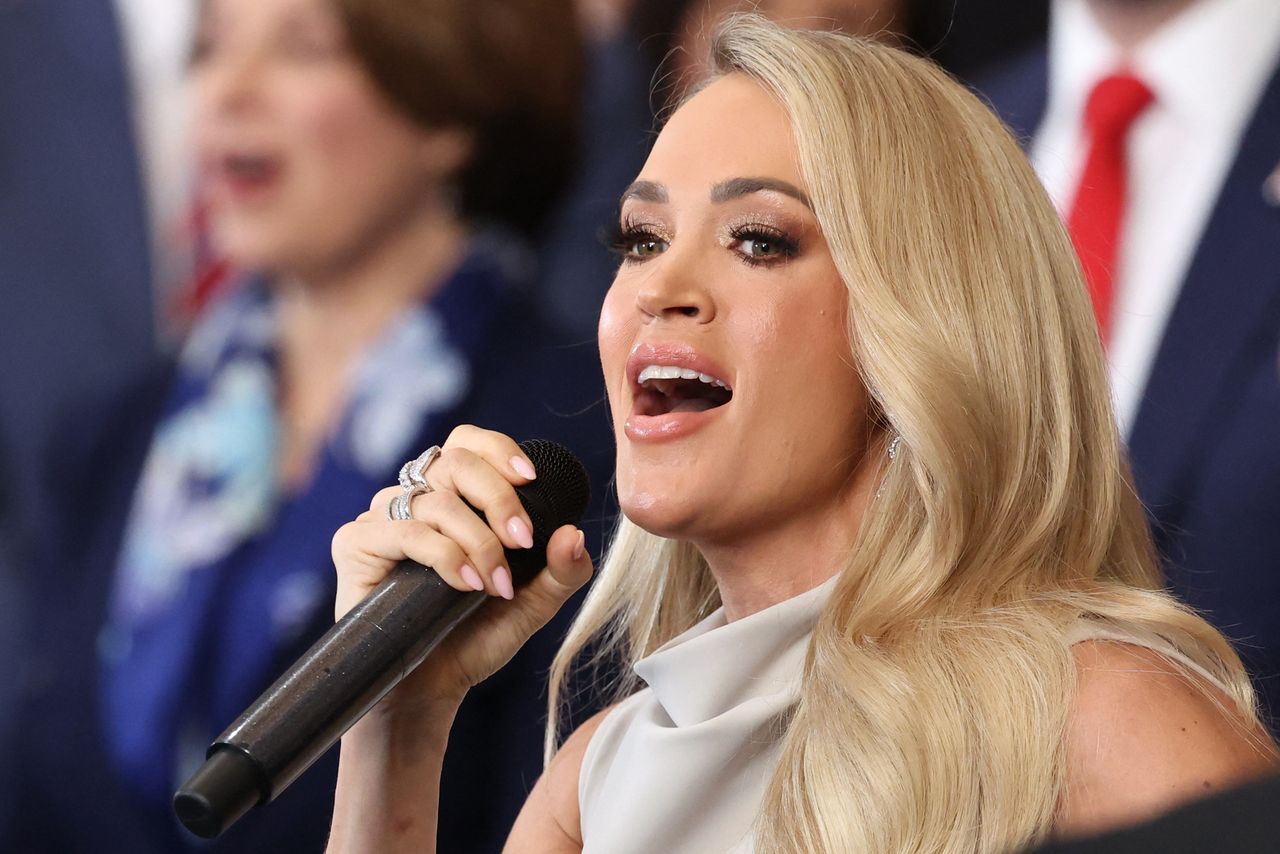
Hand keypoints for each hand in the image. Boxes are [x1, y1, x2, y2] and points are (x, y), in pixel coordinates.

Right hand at [330, 425, 593, 709]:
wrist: (430, 689)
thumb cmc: (474, 637)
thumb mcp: (532, 604)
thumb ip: (560, 570)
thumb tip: (574, 534)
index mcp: (452, 497)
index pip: (467, 443)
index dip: (498, 450)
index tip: (531, 479)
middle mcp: (413, 499)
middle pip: (455, 463)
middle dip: (498, 499)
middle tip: (522, 542)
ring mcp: (381, 519)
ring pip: (435, 501)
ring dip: (477, 540)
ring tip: (495, 584)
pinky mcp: (355, 544)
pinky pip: (404, 531)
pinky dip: (444, 555)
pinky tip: (465, 585)